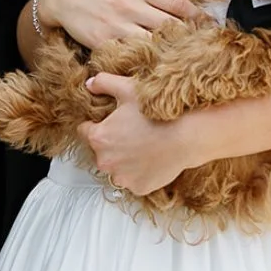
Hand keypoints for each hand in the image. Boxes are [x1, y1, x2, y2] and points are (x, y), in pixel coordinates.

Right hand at [40, 0, 203, 50]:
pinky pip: (129, 55)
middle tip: (204, 49)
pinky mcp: (103, 42)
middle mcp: (130, 6)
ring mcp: (117, 25)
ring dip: (168, 52)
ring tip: (184, 62)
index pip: (177, 3)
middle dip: (188, 38)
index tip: (211, 26)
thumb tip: (179, 8)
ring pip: (152, 43)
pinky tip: (153, 68)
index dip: (198, 16)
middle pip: (169, 25)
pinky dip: (142, 61)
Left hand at [78, 72, 193, 196]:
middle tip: (131, 133)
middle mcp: (105, 161)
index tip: (110, 122)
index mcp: (98, 138)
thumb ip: (103, 83)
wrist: (185, 137)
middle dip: (111, 143)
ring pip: (116, 168)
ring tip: (142, 146)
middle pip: (101, 151)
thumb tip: (89, 84)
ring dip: (124, 160)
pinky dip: (139, 172)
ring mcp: (121, 177)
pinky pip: (133, 180)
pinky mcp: (137, 188)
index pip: (84, 131)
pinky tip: (151, 159)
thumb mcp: (128, 89)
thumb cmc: (156, 113)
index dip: (96, 124)